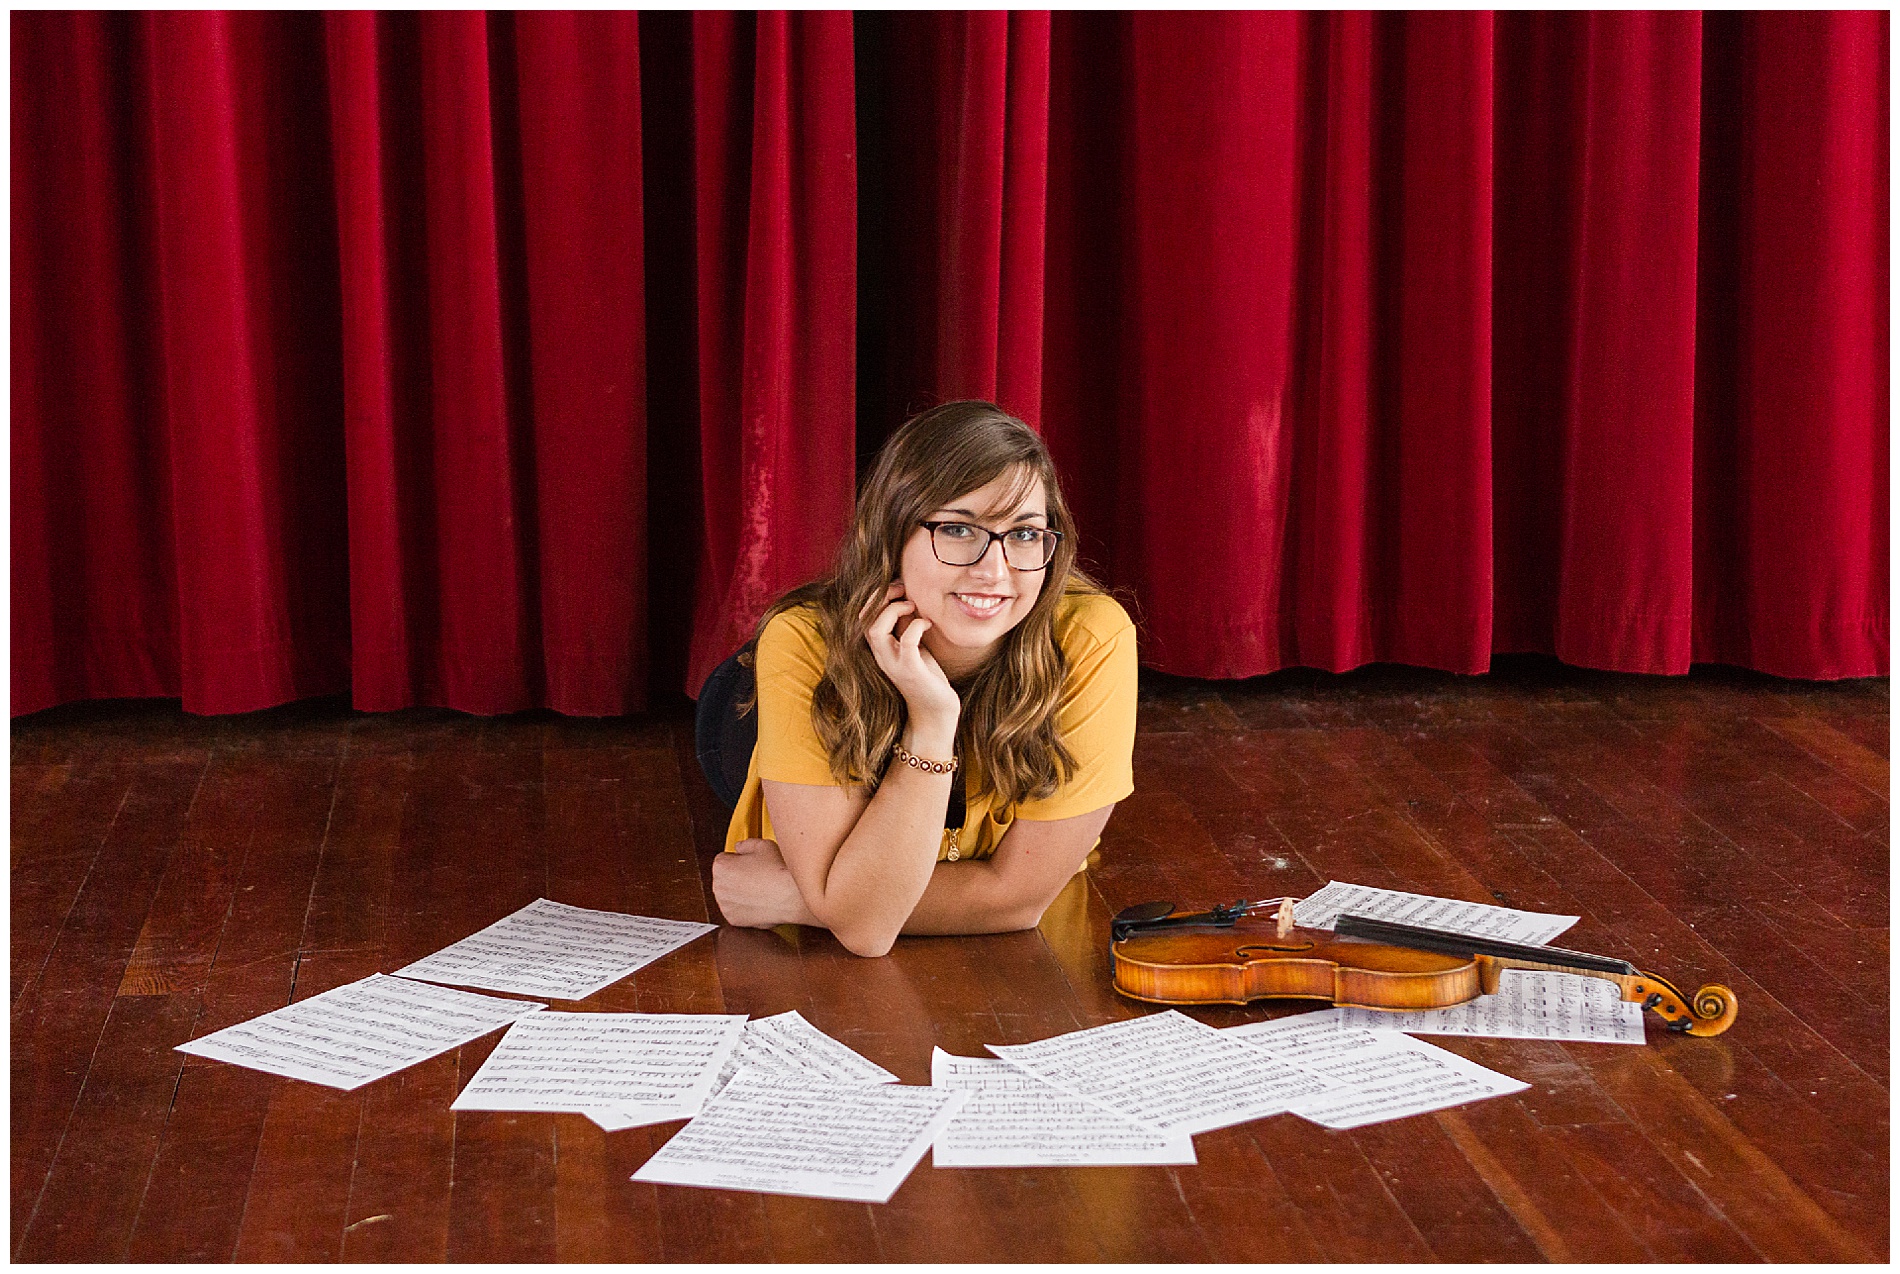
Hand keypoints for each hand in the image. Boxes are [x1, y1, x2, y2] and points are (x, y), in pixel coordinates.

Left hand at [712, 838, 820, 927]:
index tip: (747, 862)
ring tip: (758, 888)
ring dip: (739, 892)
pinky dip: (744, 907)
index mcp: (721, 866)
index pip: (723, 859)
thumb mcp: (763, 845)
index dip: (737, 859)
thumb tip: (741, 847)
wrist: (791, 896)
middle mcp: (719, 886)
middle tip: (755, 875)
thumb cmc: (778, 872)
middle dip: (736, 876)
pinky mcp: (733, 919)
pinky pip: (736, 910)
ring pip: (729, 895)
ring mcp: (725, 905)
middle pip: (724, 878)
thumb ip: (746, 844)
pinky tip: (758, 900)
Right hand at [864, 582, 959, 740]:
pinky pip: (907, 642)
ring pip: (876, 630)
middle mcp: (881, 656)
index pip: (861, 617)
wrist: (936, 712)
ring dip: (894, 611)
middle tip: (903, 590)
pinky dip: (916, 626)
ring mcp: (894, 665)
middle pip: (863, 620)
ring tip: (912, 606)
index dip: (875, 597)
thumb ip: (905, 627)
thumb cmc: (927, 677)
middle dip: (880, 598)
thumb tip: (907, 599)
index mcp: (879, 649)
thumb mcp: (913, 647)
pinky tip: (928, 624)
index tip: (898, 588)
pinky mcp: (912, 671)